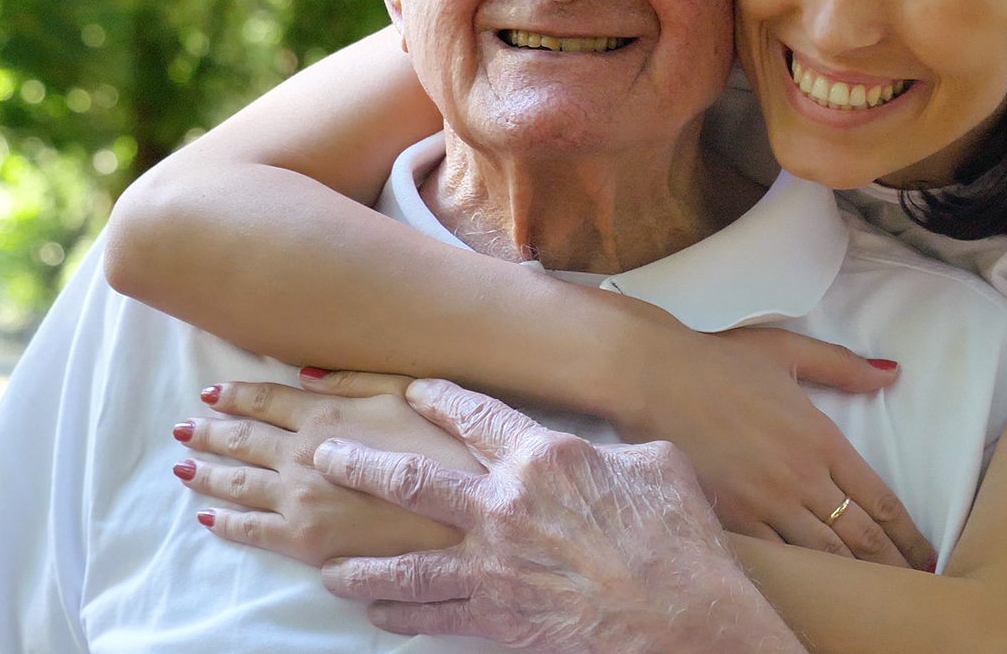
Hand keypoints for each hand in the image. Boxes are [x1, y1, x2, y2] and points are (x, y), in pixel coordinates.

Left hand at [172, 373, 481, 564]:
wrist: (457, 514)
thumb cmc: (440, 448)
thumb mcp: (405, 394)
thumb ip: (352, 380)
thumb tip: (304, 374)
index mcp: (324, 416)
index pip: (264, 400)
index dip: (234, 396)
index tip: (211, 394)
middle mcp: (301, 455)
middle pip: (240, 440)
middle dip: (208, 432)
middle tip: (183, 428)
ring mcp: (298, 500)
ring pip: (236, 484)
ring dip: (205, 472)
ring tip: (182, 465)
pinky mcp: (303, 541)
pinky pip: (250, 530)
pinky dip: (224, 522)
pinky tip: (208, 516)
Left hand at [312, 378, 807, 653]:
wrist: (683, 612)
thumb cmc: (678, 535)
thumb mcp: (655, 463)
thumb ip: (609, 450)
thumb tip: (601, 449)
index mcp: (543, 457)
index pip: (475, 416)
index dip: (439, 398)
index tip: (412, 389)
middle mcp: (504, 506)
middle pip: (411, 479)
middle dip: (360, 465)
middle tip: (324, 456)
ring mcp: (494, 565)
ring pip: (404, 560)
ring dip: (360, 559)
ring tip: (326, 559)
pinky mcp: (497, 616)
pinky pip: (431, 614)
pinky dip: (397, 613)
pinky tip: (374, 610)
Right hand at [618, 323, 933, 568]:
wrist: (655, 376)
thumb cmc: (718, 361)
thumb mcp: (786, 353)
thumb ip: (841, 366)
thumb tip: (890, 373)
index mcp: (821, 437)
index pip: (879, 498)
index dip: (907, 534)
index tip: (925, 554)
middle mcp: (801, 475)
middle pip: (861, 536)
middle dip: (893, 565)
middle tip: (914, 586)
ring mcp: (766, 501)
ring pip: (825, 554)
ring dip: (855, 577)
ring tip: (877, 596)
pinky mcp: (732, 516)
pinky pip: (778, 557)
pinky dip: (804, 575)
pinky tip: (819, 587)